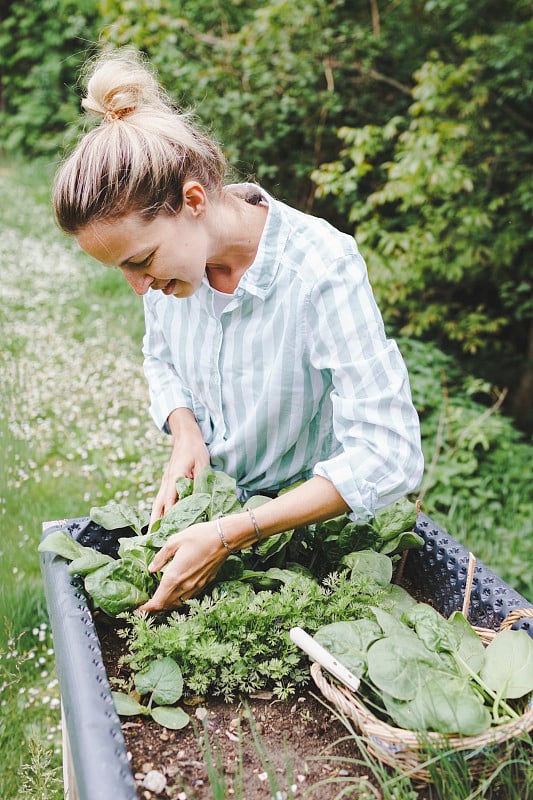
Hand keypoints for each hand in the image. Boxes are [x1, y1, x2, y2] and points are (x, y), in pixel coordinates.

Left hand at [138, 521, 225, 611]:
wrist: (224, 538)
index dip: (147, 608)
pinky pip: (189, 597)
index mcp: (174, 576)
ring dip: (168, 604)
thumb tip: (151, 569)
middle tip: (146, 605)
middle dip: (155, 607)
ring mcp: (197, 586)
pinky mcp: (205, 583)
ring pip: (179, 603)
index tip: (138, 609)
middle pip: (167, 605)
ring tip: (160, 598)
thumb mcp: (174, 541)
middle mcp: (185, 586)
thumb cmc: (198, 536)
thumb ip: (160, 557)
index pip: (158, 601)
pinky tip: (177, 590)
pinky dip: (180, 598)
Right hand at [149, 409, 209, 528]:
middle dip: (155, 525)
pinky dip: (158, 512)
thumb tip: (200, 501)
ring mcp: (165, 483)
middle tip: (152, 542)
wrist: (185, 436)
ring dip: (154, 520)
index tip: (169, 534)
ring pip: (157, 505)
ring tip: (152, 538)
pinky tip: (159, 522)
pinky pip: (160, 501)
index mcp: (175, 479)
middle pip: (158, 508)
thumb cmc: (195, 449)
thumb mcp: (202, 464)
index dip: (169, 519)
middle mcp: (166, 483)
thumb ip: (200, 481)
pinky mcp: (166, 483)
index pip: (170, 503)